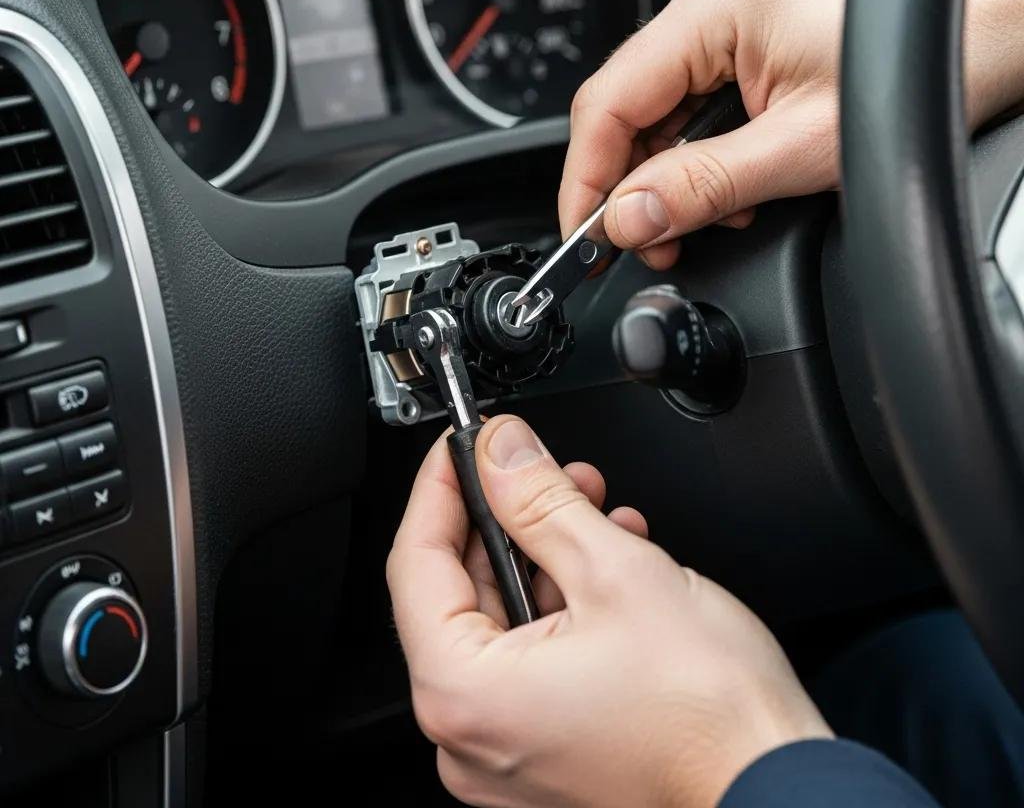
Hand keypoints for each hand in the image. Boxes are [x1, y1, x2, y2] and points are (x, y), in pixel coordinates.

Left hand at [387, 415, 830, 807]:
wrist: (775, 782)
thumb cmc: (708, 714)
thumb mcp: (614, 570)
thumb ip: (539, 499)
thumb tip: (499, 450)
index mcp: (465, 696)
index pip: (414, 563)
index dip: (440, 488)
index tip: (460, 445)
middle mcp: (470, 738)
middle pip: (458, 590)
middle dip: (507, 516)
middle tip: (538, 466)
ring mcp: (507, 752)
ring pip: (500, 618)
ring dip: (543, 552)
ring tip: (590, 508)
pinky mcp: (545, 752)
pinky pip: (529, 656)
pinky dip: (560, 602)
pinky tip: (604, 560)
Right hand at [559, 0, 1023, 267]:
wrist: (978, 48)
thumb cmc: (914, 72)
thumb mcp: (800, 149)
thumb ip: (704, 187)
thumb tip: (628, 219)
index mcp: (711, 9)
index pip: (608, 102)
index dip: (586, 178)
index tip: (584, 237)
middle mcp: (705, 10)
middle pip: (623, 115)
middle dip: (628, 189)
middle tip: (645, 244)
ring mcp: (718, 31)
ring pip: (651, 124)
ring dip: (666, 184)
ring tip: (703, 221)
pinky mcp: (736, 55)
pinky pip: (686, 120)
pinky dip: (694, 168)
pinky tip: (728, 192)